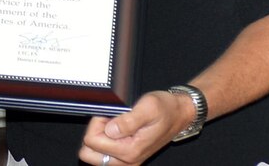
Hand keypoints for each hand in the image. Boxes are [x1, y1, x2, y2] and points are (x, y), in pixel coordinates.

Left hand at [77, 91, 192, 164]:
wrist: (179, 114)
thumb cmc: (165, 109)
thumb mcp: (147, 108)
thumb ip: (128, 121)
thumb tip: (109, 130)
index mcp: (130, 150)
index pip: (92, 141)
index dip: (97, 123)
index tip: (110, 114)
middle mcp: (128, 161)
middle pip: (89, 153)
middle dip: (94, 133)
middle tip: (110, 119)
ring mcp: (128, 161)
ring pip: (95, 155)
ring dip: (100, 137)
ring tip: (115, 123)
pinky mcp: (128, 157)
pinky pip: (105, 154)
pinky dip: (106, 141)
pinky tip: (118, 128)